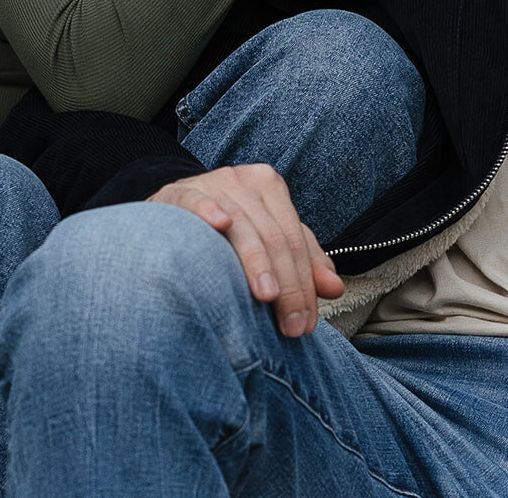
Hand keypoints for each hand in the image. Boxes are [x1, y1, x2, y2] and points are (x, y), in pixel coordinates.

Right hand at [147, 163, 343, 336]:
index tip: (307, 324)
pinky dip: (209, 211)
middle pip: (274, 236)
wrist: (173, 210)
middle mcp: (244, 179)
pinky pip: (197, 200)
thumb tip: (335, 288)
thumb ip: (303, 260)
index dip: (304, 283)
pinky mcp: (179, 192)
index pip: (295, 239)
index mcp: (270, 186)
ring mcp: (212, 183)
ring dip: (256, 263)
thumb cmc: (229, 231)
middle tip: (291, 327)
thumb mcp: (269, 238)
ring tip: (267, 297)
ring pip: (242, 226)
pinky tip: (221, 224)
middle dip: (287, 285)